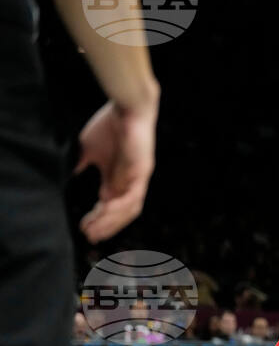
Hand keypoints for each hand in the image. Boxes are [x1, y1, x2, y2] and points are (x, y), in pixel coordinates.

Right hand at [76, 99, 157, 242]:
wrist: (126, 109)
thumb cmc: (109, 127)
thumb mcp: (89, 151)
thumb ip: (82, 165)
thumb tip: (67, 175)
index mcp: (117, 181)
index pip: (109, 207)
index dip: (98, 220)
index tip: (84, 228)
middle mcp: (129, 184)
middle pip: (120, 214)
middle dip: (105, 226)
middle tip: (89, 236)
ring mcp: (138, 179)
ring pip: (128, 209)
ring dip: (111, 221)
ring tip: (96, 229)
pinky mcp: (143, 172)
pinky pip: (134, 195)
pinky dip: (121, 205)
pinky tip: (106, 210)